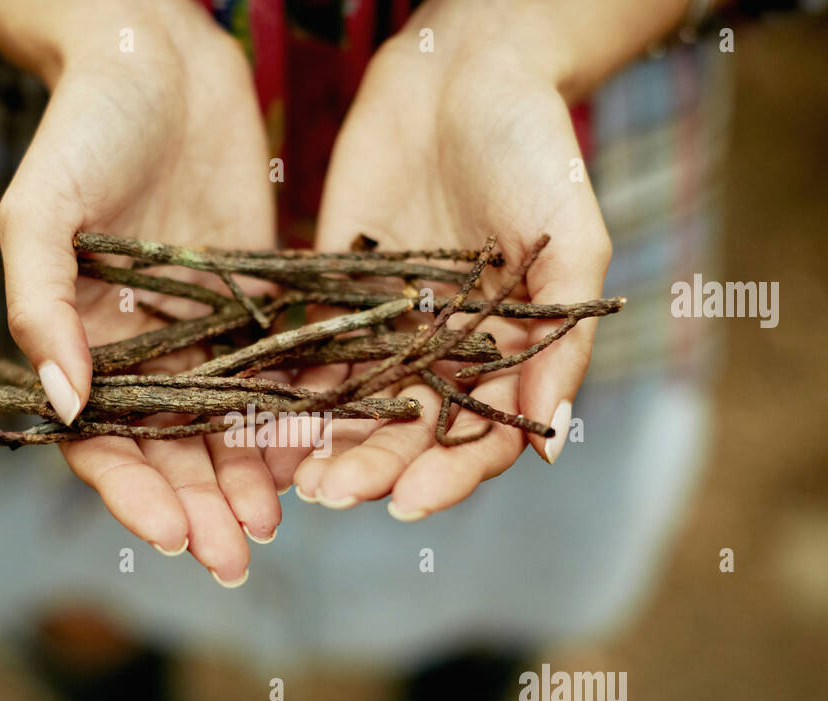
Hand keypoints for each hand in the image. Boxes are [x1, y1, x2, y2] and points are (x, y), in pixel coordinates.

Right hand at [0, 1, 278, 584]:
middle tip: (233, 558)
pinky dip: (288, 420)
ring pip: (223, 429)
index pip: (100, 441)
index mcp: (80, 342)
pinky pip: (274, 376)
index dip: (131, 494)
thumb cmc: (85, 128)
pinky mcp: (256, 305)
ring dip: (243, 482)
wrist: (160, 57)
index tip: (169, 535)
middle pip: (167, 451)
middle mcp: (141, 352)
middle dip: (197, 509)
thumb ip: (43, 306)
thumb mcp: (41, 211)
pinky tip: (312, 454)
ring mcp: (200, 334)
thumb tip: (64, 405)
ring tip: (272, 524)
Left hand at [267, 0, 612, 519]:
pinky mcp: (340, 298)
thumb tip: (553, 444)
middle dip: (371, 468)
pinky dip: (288, 391)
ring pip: (355, 405)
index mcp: (509, 356)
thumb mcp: (570, 241)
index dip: (447, 475)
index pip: (479, 438)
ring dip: (322, 444)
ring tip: (287, 473)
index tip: (407, 502)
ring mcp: (391, 332)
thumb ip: (562, 343)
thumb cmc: (536, 150)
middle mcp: (448, 356)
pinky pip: (311, 355)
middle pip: (408, 434)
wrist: (465, 72)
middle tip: (329, 493)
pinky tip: (256, 418)